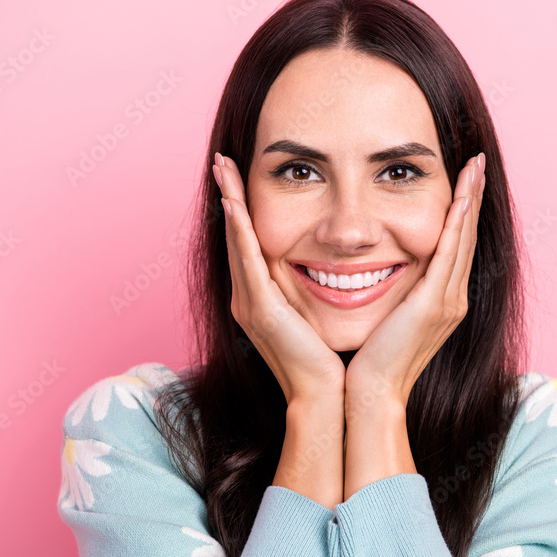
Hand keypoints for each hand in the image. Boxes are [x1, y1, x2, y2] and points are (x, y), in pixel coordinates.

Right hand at [214, 152, 345, 405]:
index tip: (238, 176)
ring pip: (237, 242)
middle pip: (235, 236)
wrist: (322, 396)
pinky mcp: (260, 310)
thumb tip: (334, 266)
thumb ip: (312, 290)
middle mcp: (247, 298)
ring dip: (229, 202)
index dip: (241, 209)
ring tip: (223, 169)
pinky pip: (247, 262)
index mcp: (259, 298)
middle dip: (228, 195)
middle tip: (222, 160)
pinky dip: (240, 232)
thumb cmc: (325, 360)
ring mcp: (249, 304)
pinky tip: (234, 206)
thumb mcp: (315, 315)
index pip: (248, 243)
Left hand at [344, 152, 485, 415]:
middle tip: (476, 163)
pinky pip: (450, 253)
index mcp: (441, 302)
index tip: (464, 182)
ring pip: (464, 239)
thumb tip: (372, 270)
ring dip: (470, 200)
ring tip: (473, 168)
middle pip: (467, 237)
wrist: (370, 394)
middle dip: (473, 198)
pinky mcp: (434, 304)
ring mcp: (448, 302)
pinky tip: (460, 197)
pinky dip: (457, 223)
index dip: (462, 213)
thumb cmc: (369, 361)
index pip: (456, 247)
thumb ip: (390, 294)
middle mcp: (452, 299)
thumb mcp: (385, 318)